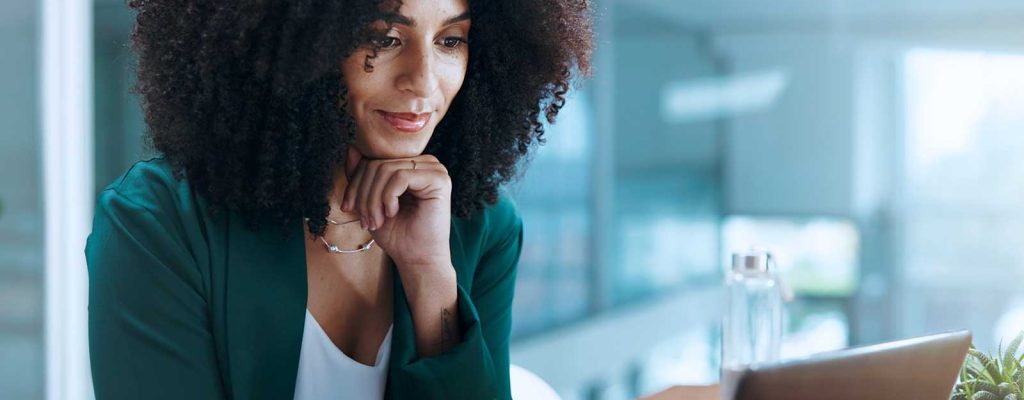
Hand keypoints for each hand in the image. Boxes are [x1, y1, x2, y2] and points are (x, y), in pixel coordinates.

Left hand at [342, 146, 452, 272]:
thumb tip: (352, 149)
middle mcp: (424, 163)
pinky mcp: (439, 179)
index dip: (355, 183)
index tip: (348, 208)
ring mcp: (434, 169)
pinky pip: (400, 177)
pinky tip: (392, 213)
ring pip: (387, 170)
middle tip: (366, 221)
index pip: (373, 160)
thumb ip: (362, 176)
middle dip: (364, 194)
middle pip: (378, 164)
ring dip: (374, 200)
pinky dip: (388, 197)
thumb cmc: (397, 234)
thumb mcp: (370, 202)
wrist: (417, 259)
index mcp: (410, 165)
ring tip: (376, 221)